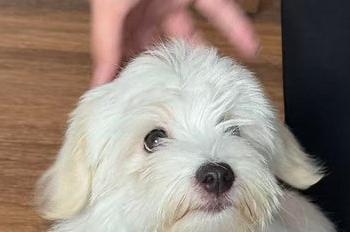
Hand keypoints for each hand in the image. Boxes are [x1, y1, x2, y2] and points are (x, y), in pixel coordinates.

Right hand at [90, 0, 259, 86]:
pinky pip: (221, 11)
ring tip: (212, 85)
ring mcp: (175, 0)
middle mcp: (150, 9)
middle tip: (179, 100)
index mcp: (124, 14)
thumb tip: (100, 82)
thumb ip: (106, 42)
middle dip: (170, 73)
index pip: (128, 54)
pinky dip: (237, 29)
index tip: (139, 102)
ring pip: (192, 36)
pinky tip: (249, 50)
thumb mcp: (110, 6)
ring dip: (204, 59)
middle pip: (160, 50)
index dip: (132, 76)